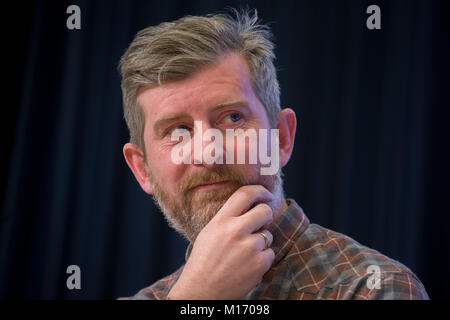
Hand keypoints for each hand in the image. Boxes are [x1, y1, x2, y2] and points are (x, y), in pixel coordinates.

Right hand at [167, 185, 275, 299]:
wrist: (202, 291)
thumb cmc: (204, 261)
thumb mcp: (210, 232)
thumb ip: (228, 218)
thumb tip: (250, 205)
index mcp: (221, 221)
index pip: (245, 194)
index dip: (260, 190)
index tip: (266, 194)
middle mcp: (235, 230)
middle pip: (264, 211)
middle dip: (265, 216)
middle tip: (259, 224)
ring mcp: (249, 247)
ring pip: (268, 235)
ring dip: (261, 243)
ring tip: (243, 254)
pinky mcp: (259, 263)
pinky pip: (270, 253)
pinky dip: (262, 259)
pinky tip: (247, 265)